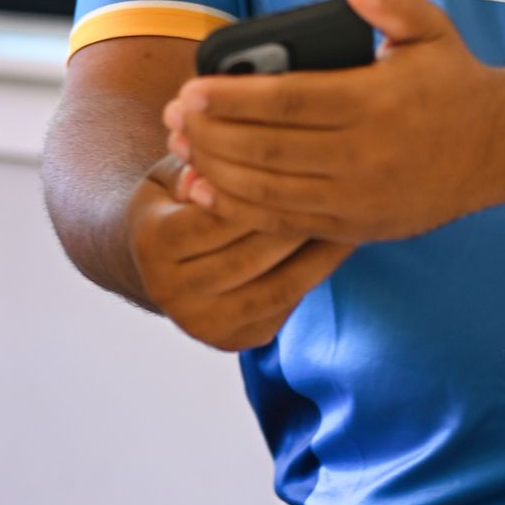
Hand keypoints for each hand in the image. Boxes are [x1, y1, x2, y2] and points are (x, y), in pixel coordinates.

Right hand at [127, 156, 351, 349]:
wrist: (160, 260)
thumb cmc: (178, 198)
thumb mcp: (175, 170)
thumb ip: (199, 163)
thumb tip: (214, 164)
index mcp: (150, 243)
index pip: (216, 217)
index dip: (259, 192)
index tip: (304, 164)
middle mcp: (169, 292)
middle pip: (249, 256)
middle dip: (297, 223)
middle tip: (343, 191)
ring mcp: (200, 323)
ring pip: (276, 287)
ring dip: (320, 253)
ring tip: (353, 219)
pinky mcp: (231, 340)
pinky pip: (285, 306)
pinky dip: (317, 275)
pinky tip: (342, 246)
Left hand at [164, 0, 501, 244]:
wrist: (502, 148)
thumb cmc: (454, 83)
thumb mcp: (431, 30)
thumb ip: (391, 3)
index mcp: (374, 103)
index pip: (286, 101)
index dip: (231, 98)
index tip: (189, 89)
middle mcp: (363, 155)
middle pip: (266, 148)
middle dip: (210, 134)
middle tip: (172, 116)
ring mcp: (358, 197)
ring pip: (268, 190)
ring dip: (216, 170)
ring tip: (181, 149)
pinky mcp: (356, 226)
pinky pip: (285, 222)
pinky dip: (240, 209)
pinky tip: (208, 190)